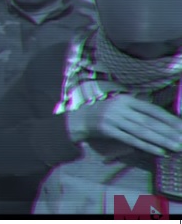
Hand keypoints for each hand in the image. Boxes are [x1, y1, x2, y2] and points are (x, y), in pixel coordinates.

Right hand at [66, 95, 181, 155]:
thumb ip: (137, 112)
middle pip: (149, 121)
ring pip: (142, 131)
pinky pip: (131, 140)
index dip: (168, 118)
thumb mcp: (120, 107)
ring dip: (161, 140)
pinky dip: (146, 146)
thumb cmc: (104, 114)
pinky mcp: (108, 130)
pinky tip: (159, 151)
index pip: (151, 109)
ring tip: (176, 147)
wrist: (79, 120)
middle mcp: (120, 108)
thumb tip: (163, 122)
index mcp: (126, 100)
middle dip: (168, 131)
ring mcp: (113, 119)